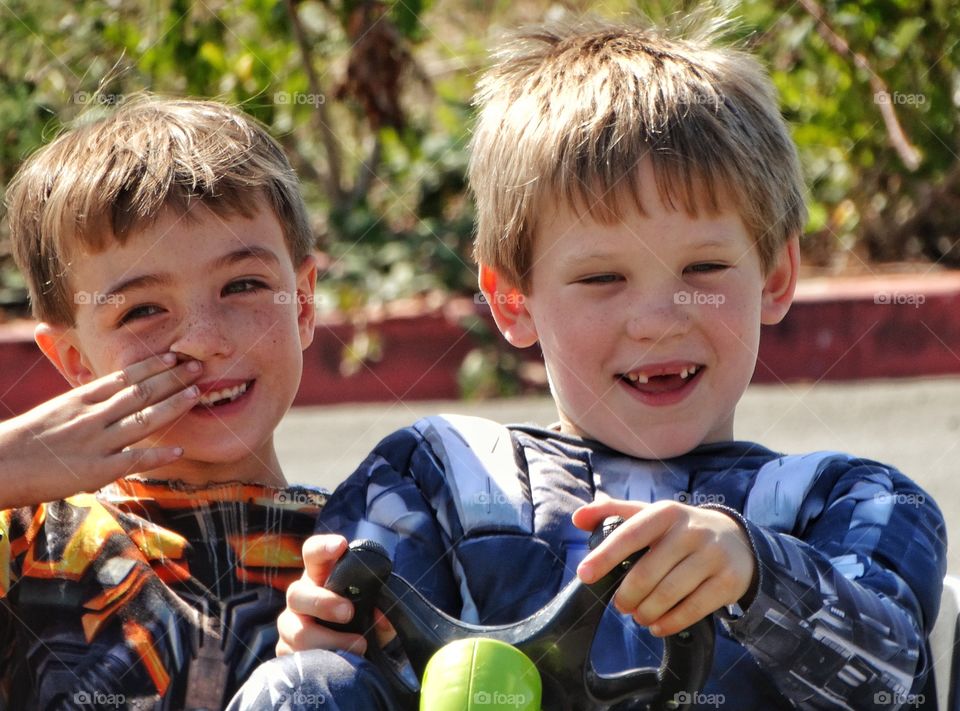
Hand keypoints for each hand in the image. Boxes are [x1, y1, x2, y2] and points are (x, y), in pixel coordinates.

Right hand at [0, 352, 201, 508]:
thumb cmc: (25, 440)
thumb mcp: (57, 410)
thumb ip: (85, 401)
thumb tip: (111, 390)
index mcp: (81, 399)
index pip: (124, 377)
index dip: (153, 365)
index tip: (175, 355)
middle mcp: (92, 416)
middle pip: (140, 393)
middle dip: (172, 378)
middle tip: (199, 366)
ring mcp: (96, 442)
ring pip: (143, 420)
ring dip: (173, 405)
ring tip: (198, 394)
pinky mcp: (95, 470)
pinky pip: (133, 460)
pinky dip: (158, 455)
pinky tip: (180, 449)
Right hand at [278, 534, 395, 655]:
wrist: (353, 653)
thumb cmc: (361, 620)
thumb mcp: (375, 612)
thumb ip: (381, 609)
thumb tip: (383, 618)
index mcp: (321, 576)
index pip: (313, 554)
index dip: (323, 547)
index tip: (340, 546)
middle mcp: (300, 597)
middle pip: (296, 593)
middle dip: (322, 602)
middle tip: (348, 612)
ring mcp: (290, 625)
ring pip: (297, 631)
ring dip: (329, 640)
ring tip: (357, 646)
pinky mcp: (286, 652)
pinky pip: (296, 658)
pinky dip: (322, 660)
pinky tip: (338, 663)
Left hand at [573, 498, 756, 636]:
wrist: (737, 540)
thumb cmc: (680, 530)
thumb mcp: (651, 515)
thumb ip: (613, 513)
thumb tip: (577, 518)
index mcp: (666, 513)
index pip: (630, 534)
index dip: (605, 556)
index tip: (584, 575)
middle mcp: (690, 531)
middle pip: (647, 572)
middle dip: (627, 595)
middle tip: (621, 605)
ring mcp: (712, 556)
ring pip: (668, 594)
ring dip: (646, 611)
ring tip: (639, 615)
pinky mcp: (728, 581)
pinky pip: (693, 610)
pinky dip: (669, 623)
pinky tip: (658, 625)